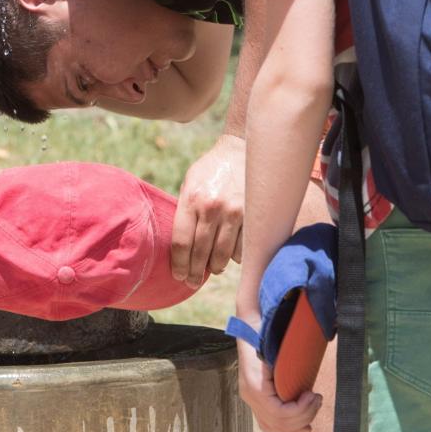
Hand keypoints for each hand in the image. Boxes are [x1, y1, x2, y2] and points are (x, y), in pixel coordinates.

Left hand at [171, 133, 244, 285]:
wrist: (240, 150)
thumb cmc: (210, 170)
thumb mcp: (189, 184)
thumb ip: (184, 212)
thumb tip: (180, 248)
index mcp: (192, 200)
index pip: (181, 243)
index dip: (179, 265)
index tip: (178, 276)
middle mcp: (212, 208)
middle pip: (200, 254)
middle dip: (194, 273)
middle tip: (191, 282)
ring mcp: (235, 213)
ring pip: (222, 256)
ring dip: (214, 267)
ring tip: (210, 269)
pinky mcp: (252, 216)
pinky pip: (241, 248)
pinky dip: (234, 256)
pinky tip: (229, 254)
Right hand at [235, 325, 321, 431]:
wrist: (249, 327)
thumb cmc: (266, 334)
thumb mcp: (279, 346)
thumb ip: (295, 359)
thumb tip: (328, 344)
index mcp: (255, 385)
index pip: (278, 413)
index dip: (299, 410)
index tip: (313, 394)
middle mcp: (249, 395)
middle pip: (278, 423)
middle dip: (303, 415)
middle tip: (317, 399)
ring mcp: (250, 399)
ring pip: (273, 427)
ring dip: (297, 422)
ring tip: (313, 406)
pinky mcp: (255, 400)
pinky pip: (269, 423)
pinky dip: (288, 426)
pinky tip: (304, 425)